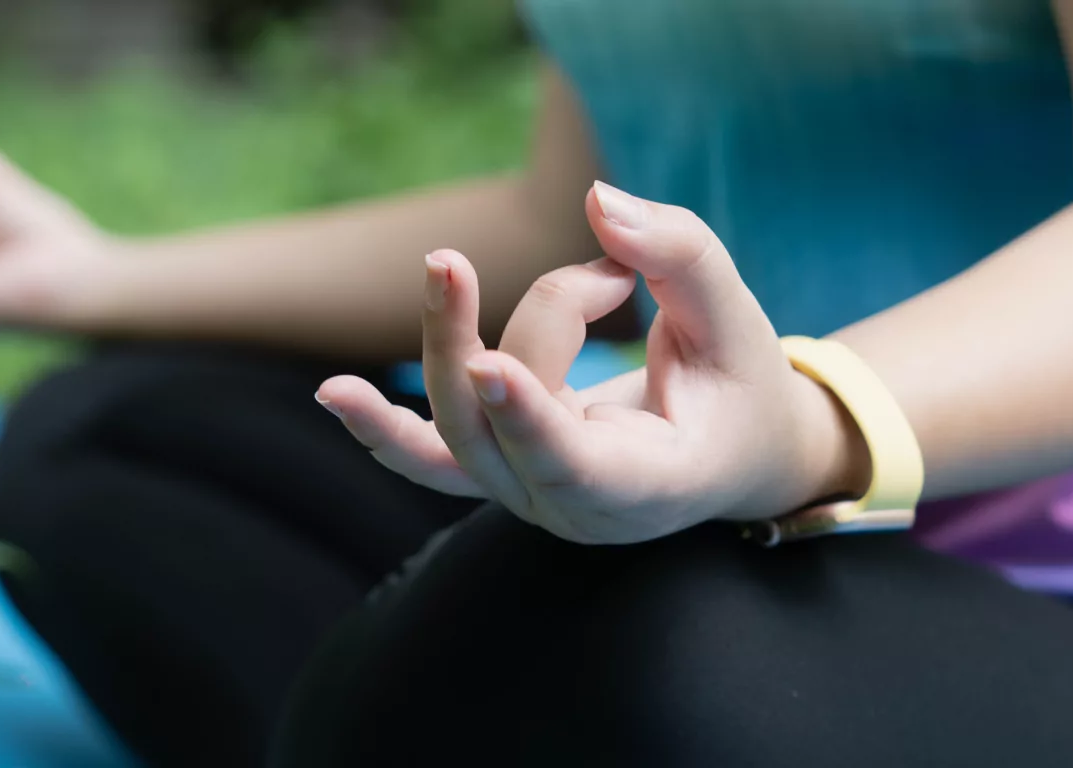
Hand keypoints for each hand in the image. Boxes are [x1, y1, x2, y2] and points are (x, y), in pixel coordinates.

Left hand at [317, 182, 869, 543]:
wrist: (729, 452)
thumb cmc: (736, 382)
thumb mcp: (734, 316)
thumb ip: (679, 256)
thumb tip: (598, 200)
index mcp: (652, 486)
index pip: (578, 466)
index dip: (531, 418)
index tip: (490, 363)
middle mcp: (578, 509)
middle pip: (494, 428)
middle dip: (469, 340)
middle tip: (460, 259)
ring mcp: (529, 496)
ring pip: (456, 428)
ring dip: (441, 343)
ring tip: (443, 266)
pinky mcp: (499, 470)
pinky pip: (431, 458)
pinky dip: (383, 429)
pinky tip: (336, 395)